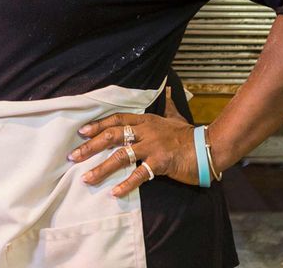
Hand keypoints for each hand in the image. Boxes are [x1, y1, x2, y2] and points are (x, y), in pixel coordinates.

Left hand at [68, 88, 200, 197]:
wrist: (208, 147)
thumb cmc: (189, 134)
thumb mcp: (175, 116)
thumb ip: (167, 105)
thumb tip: (168, 89)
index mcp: (146, 120)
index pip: (117, 120)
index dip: (98, 125)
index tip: (81, 132)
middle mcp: (146, 131)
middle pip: (112, 136)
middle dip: (91, 146)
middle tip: (74, 156)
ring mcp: (152, 147)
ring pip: (121, 156)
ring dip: (102, 168)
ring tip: (87, 178)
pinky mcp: (160, 163)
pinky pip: (139, 174)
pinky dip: (126, 184)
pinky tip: (114, 192)